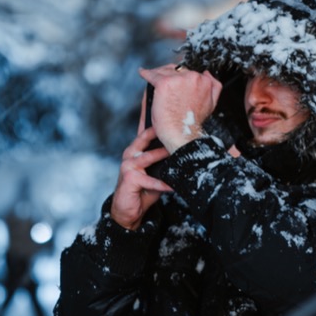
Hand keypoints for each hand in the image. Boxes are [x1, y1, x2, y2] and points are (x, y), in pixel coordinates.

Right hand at [109, 102, 172, 231]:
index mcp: (136, 148)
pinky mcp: (130, 179)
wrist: (129, 210)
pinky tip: (174, 185)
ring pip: (149, 157)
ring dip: (165, 156)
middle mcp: (130, 153)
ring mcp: (128, 165)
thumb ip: (165, 157)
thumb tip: (187, 146)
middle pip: (146, 137)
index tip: (165, 106)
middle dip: (162, 131)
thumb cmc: (145, 188)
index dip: (153, 117)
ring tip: (180, 154)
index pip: (146, 129)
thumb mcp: (156, 170)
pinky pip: (151, 180)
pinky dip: (164, 184)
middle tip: (179, 127)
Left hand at [139, 64, 221, 152]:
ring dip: (159, 74)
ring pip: (165, 71)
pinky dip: (146, 73)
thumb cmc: (193, 124)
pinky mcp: (164, 83)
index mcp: (204, 81)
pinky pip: (152, 75)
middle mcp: (193, 77)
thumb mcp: (211, 104)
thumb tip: (207, 74)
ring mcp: (178, 79)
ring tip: (153, 78)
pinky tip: (143, 73)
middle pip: (177, 69)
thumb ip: (213, 87)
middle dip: (169, 74)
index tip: (175, 81)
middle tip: (163, 80)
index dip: (180, 77)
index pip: (189, 72)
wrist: (183, 135)